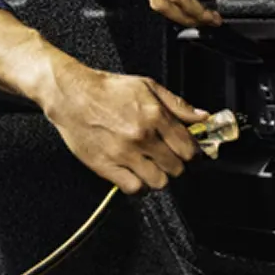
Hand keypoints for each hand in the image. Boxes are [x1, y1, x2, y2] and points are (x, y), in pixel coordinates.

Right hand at [41, 60, 210, 194]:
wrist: (71, 95)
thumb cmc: (107, 89)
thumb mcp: (147, 86)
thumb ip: (177, 104)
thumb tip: (202, 116)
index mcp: (155, 116)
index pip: (188, 148)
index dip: (193, 154)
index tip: (189, 154)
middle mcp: (142, 137)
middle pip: (176, 168)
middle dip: (175, 164)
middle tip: (167, 157)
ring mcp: (124, 154)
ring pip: (158, 182)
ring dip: (158, 176)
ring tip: (151, 167)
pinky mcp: (106, 166)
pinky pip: (133, 188)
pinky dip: (138, 186)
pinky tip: (135, 174)